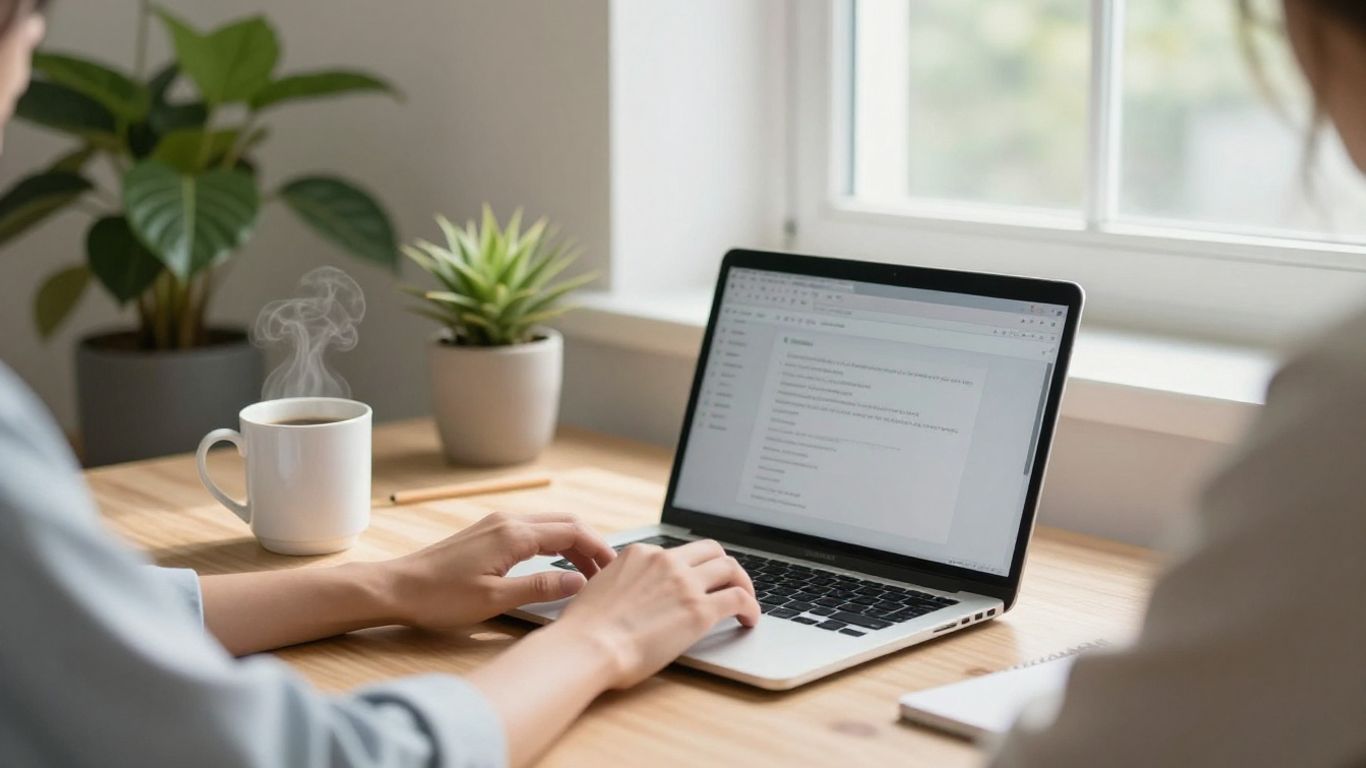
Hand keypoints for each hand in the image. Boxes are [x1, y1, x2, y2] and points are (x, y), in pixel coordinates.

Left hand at [384, 511, 615, 630]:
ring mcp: (496, 523)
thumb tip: (580, 582)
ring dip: (572, 543)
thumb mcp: (495, 599)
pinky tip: (555, 565)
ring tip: (586, 572)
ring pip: (549, 524)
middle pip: (565, 522)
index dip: (599, 549)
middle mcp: (508, 520)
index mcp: (514, 534)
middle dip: (591, 543)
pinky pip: (532, 530)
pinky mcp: (487, 532)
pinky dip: (553, 543)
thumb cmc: (440, 597)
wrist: (396, 587)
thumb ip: (541, 589)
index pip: (573, 531)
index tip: (615, 569)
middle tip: (607, 572)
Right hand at [548, 539, 760, 687]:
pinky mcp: (700, 610)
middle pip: (710, 549)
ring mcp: (685, 583)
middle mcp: (665, 561)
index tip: (696, 581)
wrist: (588, 647)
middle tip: (730, 583)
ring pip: (731, 567)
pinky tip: (749, 619)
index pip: (677, 553)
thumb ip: (622, 583)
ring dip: (743, 582)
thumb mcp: (600, 589)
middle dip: (723, 565)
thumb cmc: (586, 630)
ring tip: (747, 600)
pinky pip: (739, 599)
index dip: (691, 568)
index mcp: (640, 554)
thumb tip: (630, 596)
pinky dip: (751, 607)